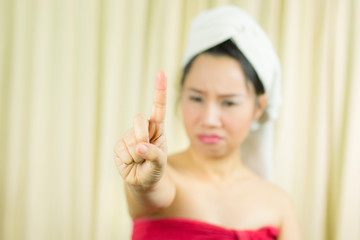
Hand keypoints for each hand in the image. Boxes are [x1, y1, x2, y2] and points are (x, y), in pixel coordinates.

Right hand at [114, 71, 167, 186]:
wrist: (142, 181)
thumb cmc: (155, 169)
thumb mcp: (160, 163)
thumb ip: (154, 155)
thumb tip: (139, 146)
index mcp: (157, 129)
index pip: (158, 108)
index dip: (159, 91)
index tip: (161, 73)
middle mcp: (143, 129)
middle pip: (139, 120)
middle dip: (142, 136)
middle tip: (144, 151)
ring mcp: (129, 136)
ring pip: (131, 139)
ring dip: (136, 155)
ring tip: (139, 161)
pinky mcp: (119, 146)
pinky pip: (122, 150)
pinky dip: (128, 160)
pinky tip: (130, 162)